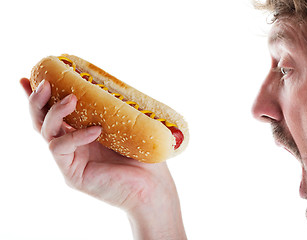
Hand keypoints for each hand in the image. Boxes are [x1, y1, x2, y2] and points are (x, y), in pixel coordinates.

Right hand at [20, 78, 186, 239]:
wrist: (154, 187)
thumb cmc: (144, 156)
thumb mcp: (127, 126)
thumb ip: (114, 109)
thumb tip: (114, 83)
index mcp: (82, 134)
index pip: (56, 114)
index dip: (42, 97)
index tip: (33, 76)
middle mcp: (72, 146)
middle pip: (42, 122)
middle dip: (38, 101)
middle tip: (45, 83)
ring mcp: (70, 161)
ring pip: (46, 133)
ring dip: (54, 113)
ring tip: (71, 99)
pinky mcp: (72, 174)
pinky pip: (61, 150)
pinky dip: (75, 137)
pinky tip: (95, 129)